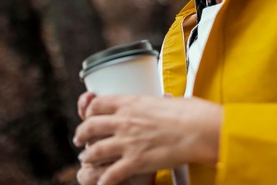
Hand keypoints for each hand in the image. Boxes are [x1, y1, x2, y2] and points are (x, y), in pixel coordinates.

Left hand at [73, 95, 221, 184]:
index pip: (97, 104)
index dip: (89, 111)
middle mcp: (124, 121)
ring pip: (95, 151)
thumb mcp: (162, 100)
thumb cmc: (187, 113)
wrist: (197, 128)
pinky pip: (110, 174)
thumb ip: (150, 104)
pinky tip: (102, 183)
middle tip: (79, 139)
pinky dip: (103, 181)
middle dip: (81, 134)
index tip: (88, 116)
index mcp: (130, 103)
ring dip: (88, 157)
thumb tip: (156, 103)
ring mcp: (127, 142)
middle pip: (90, 126)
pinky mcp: (135, 162)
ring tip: (86, 159)